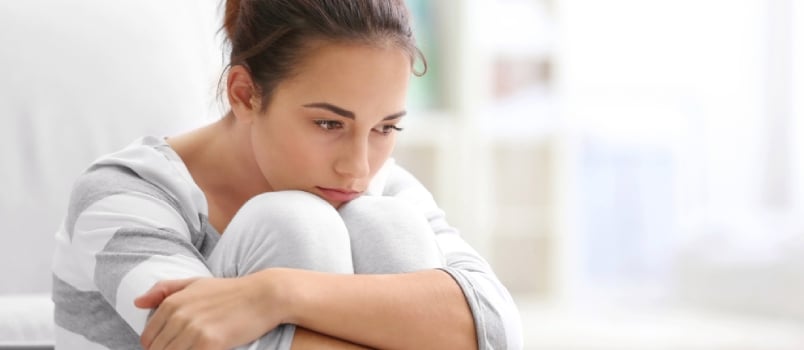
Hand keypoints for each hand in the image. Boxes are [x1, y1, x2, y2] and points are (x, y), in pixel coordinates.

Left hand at [135, 275, 286, 349]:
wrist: (265, 296)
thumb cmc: (232, 291)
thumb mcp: (196, 283)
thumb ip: (164, 290)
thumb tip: (137, 303)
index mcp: (172, 303)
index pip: (148, 339)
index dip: (159, 347)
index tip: (177, 346)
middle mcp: (179, 316)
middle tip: (189, 346)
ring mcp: (193, 330)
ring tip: (200, 346)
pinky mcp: (209, 343)